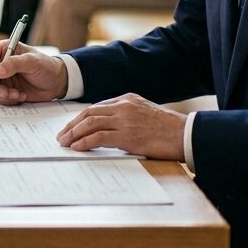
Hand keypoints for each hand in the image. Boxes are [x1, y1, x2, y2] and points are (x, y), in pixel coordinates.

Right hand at [0, 41, 67, 104]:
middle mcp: (0, 64)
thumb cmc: (47, 66)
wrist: (57, 82)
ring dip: (2, 94)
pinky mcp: (7, 90)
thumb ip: (14, 64)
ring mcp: (3, 78)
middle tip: (5, 92)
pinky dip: (8, 99)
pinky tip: (21, 96)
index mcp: (4, 50)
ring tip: (17, 94)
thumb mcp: (33, 61)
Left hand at [56, 93, 185, 159]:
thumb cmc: (169, 128)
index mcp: (128, 99)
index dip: (81, 118)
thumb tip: (110, 128)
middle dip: (72, 125)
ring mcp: (125, 120)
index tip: (72, 127)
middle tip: (62, 136)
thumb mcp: (146, 112)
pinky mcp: (128, 136)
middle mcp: (124, 107)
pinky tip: (77, 147)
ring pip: (90, 123)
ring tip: (65, 143)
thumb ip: (128, 114)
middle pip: (89, 113)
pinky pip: (99, 137)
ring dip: (74, 134)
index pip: (97, 107)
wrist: (186, 134)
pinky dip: (85, 142)